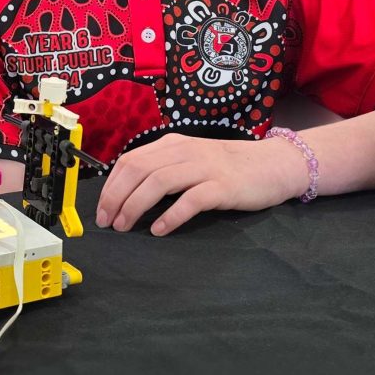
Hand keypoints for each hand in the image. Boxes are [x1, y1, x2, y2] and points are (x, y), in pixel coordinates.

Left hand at [95, 134, 307, 235]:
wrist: (273, 164)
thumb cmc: (227, 167)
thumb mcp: (189, 160)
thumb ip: (162, 168)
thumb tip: (125, 191)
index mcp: (171, 144)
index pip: (129, 161)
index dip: (110, 185)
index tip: (101, 208)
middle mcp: (184, 151)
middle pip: (138, 170)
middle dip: (116, 197)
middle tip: (107, 221)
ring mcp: (204, 167)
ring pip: (158, 182)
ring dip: (135, 206)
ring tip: (125, 226)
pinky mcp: (223, 186)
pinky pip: (191, 200)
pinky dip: (171, 216)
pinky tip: (159, 230)